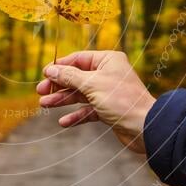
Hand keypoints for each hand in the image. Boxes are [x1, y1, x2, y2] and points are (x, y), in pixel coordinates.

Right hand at [36, 50, 155, 153]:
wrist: (144, 126)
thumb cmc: (121, 100)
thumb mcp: (91, 84)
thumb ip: (69, 77)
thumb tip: (50, 70)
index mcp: (108, 61)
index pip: (78, 59)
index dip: (60, 66)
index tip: (44, 73)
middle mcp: (108, 74)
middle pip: (76, 77)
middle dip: (58, 85)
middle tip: (40, 92)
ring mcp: (107, 92)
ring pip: (80, 94)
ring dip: (63, 100)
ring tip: (45, 105)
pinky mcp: (108, 110)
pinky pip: (87, 110)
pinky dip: (76, 115)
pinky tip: (63, 122)